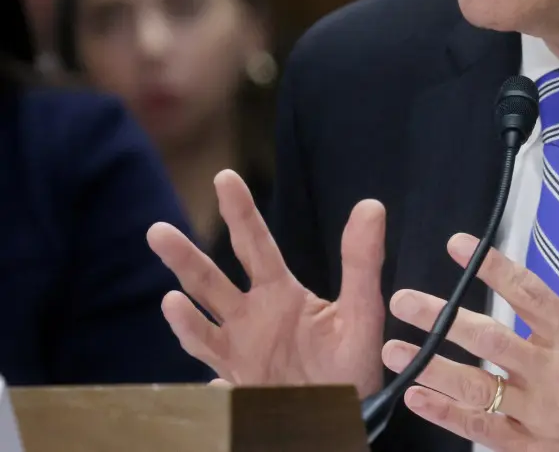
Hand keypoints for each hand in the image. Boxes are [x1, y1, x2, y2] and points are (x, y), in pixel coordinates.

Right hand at [147, 169, 386, 396]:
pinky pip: (210, 354)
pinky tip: (177, 310)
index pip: (256, 244)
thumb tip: (371, 206)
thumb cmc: (354, 363)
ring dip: (179, 293)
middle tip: (157, 229)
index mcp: (281, 292)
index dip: (241, 212)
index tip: (225, 177)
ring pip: (201, 313)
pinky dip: (192, 333)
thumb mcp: (362, 310)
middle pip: (212, 277)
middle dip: (185, 255)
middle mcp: (252, 314)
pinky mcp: (237, 377)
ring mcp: (239, 345)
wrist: (347, 413)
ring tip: (164, 290)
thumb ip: (363, 261)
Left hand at [382, 209, 558, 451]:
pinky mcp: (530, 446)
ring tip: (393, 347)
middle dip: (440, 318)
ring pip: (475, 386)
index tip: (457, 245)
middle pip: (487, 339)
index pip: (527, 292)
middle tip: (402, 300)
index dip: (489, 266)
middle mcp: (554, 374)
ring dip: (430, 365)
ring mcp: (538, 414)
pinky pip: (481, 429)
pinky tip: (416, 396)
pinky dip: (446, 414)